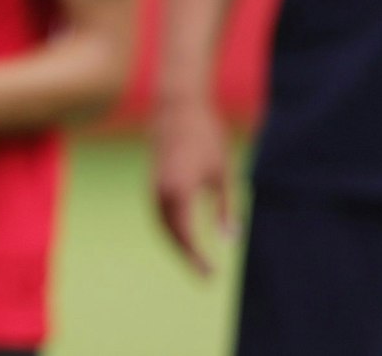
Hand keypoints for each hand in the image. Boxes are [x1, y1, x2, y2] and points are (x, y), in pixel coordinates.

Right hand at [150, 94, 233, 276]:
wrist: (178, 106)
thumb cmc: (206, 137)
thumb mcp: (224, 173)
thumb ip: (226, 208)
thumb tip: (228, 238)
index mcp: (178, 191)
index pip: (184, 236)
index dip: (196, 258)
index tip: (210, 275)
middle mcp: (161, 191)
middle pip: (170, 234)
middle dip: (186, 256)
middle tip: (205, 275)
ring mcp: (153, 184)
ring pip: (161, 224)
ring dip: (176, 244)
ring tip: (196, 259)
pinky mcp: (153, 179)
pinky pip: (158, 212)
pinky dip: (170, 228)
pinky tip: (183, 234)